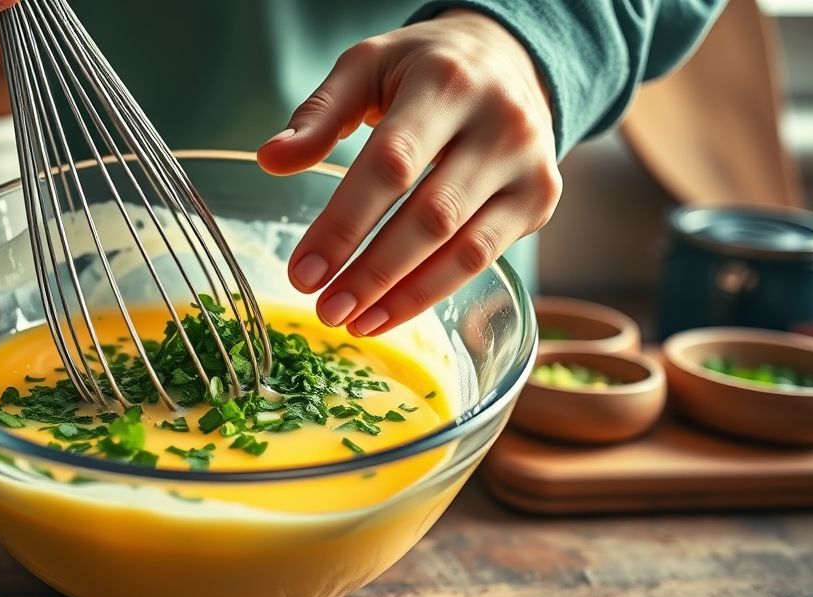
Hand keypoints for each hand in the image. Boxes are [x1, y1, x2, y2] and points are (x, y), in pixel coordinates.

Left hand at [257, 10, 560, 336]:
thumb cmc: (423, 68)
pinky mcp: (541, 198)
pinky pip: (485, 258)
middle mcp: (500, 122)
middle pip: (431, 215)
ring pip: (464, 248)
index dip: (345, 223)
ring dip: (404, 296)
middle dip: (373, 273)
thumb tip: (271, 160)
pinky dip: (433, 292)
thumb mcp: (366, 66)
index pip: (392, 164)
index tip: (303, 272)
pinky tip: (388, 313)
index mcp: (446, 82)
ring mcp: (528, 164)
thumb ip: (319, 113)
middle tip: (326, 310)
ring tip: (353, 322)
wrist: (509, 57)